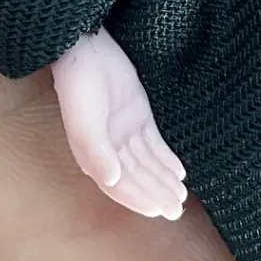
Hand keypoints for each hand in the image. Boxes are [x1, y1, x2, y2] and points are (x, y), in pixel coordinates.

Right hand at [51, 28, 187, 218]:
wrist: (87, 49)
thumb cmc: (79, 86)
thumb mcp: (83, 120)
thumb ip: (97, 151)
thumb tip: (112, 180)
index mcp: (92, 153)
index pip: (118, 185)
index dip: (137, 199)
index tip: (157, 211)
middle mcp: (109, 148)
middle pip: (136, 177)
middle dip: (155, 194)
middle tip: (176, 210)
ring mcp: (125, 132)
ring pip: (147, 163)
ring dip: (163, 180)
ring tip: (181, 196)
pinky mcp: (138, 116)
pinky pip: (154, 144)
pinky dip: (166, 159)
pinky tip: (179, 172)